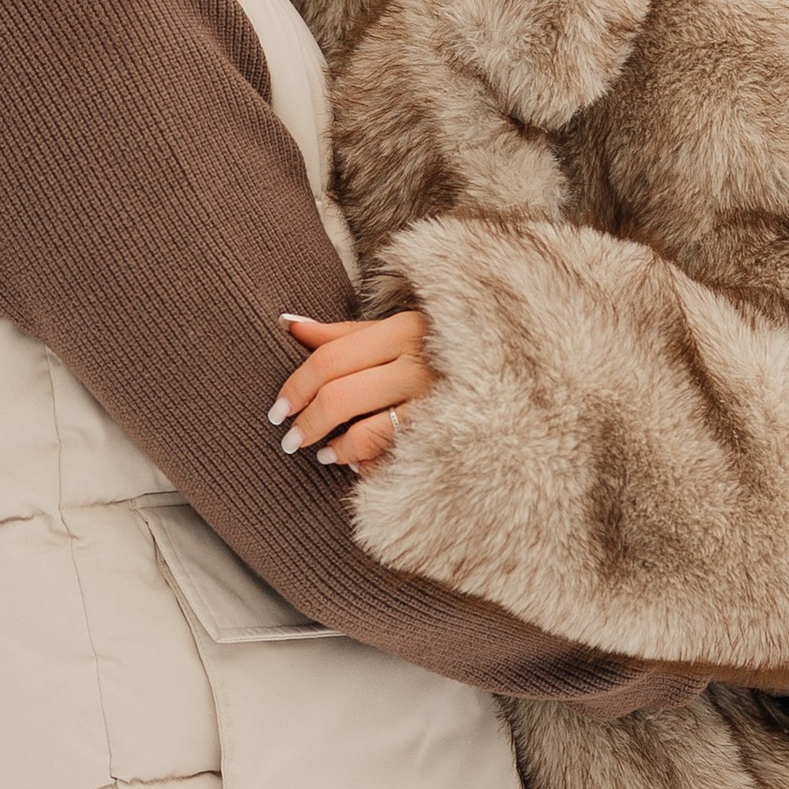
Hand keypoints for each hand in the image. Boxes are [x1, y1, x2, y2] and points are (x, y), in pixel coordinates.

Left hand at [271, 309, 432, 475]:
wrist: (510, 375)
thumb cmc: (437, 353)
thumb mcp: (395, 332)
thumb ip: (342, 333)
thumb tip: (288, 324)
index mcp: (403, 330)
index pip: (329, 360)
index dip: (295, 387)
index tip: (278, 409)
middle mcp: (419, 364)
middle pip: (339, 397)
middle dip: (307, 423)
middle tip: (290, 438)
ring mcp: (435, 404)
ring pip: (363, 432)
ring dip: (334, 448)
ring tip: (323, 453)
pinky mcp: (446, 436)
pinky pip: (391, 457)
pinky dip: (365, 463)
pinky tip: (355, 464)